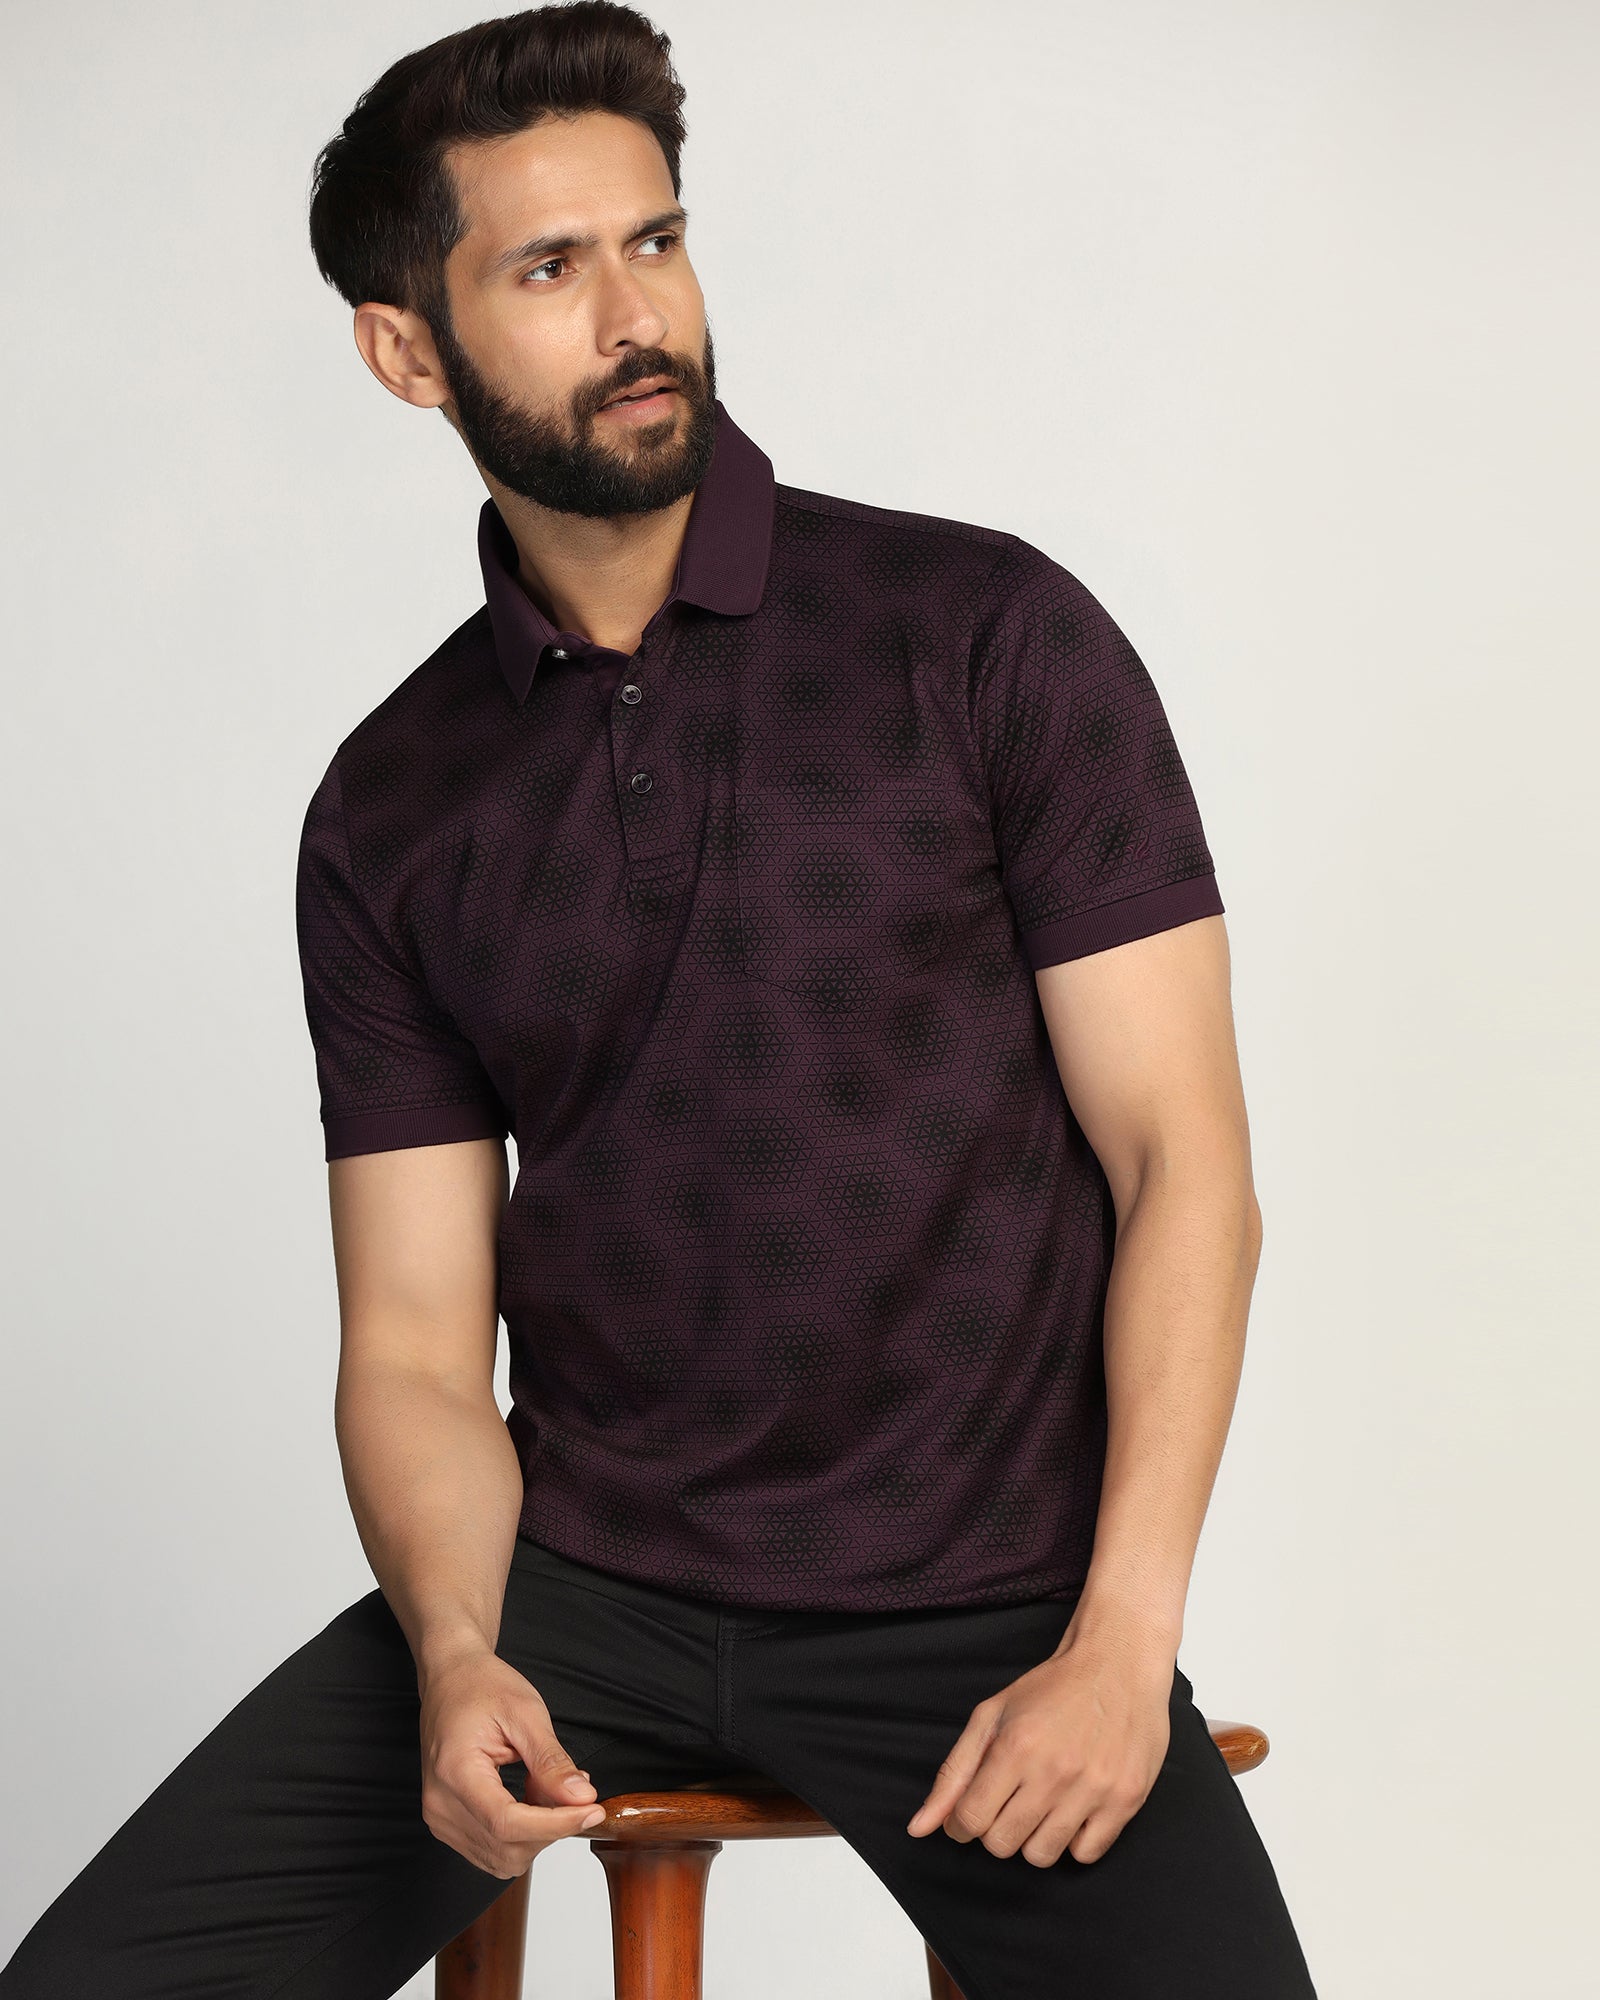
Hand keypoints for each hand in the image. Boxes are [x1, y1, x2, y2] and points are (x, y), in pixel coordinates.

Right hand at [418, 1648, 604, 1877]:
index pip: (508, 1823)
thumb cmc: (482, 1686)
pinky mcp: (446, 1822)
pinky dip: (521, 1834)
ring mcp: (440, 1817)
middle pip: (507, 1847)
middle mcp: (440, 1804)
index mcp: (455, 1772)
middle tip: (575, 1790)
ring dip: (537, 1834)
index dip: (556, 1825)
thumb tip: (582, 1798)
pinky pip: (491, 1849)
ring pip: (501, 1856)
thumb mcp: (526, 1713)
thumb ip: (552, 1761)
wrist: (451, 1678)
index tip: (592, 1811)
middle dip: (551, 1828)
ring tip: (548, 1788)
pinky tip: (531, 1800)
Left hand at [905, 1625, 1175, 1866]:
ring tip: (1041, 1805)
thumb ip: (954, 1773)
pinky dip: (1073, 1840)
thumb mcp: (992, 1716)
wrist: (1117, 1665)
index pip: (970, 1820)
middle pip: (1002, 1844)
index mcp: (1015, 1746)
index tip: (971, 1813)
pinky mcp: (1125, 1801)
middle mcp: (1054, 1772)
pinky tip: (1072, 1809)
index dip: (962, 1823)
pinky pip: (1085, 1855)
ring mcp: (1093, 1789)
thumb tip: (918, 1828)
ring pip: (1042, 1855)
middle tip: (1008, 1802)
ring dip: (1033, 1838)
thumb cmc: (1051, 1689)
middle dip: (995, 1830)